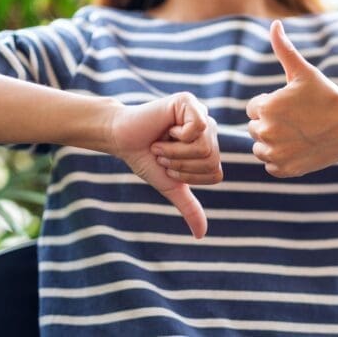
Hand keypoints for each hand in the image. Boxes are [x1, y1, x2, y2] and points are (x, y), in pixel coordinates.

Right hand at [109, 92, 221, 238]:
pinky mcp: (189, 101)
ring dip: (175, 151)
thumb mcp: (170, 185)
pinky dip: (176, 136)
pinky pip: (198, 127)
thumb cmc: (146, 160)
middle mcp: (210, 130)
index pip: (216, 174)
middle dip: (180, 164)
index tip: (169, 166)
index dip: (189, 176)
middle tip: (163, 153)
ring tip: (161, 142)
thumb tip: (201, 235)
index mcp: (210, 148)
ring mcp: (201, 114)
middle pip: (212, 160)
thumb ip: (189, 207)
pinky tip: (166, 128)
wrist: (122, 140)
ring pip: (205, 147)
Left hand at [246, 20, 337, 177]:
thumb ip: (284, 49)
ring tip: (297, 135)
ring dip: (272, 143)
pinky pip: (271, 165)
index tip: (292, 106)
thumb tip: (274, 24)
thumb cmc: (327, 96)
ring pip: (260, 148)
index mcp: (266, 107)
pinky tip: (298, 148)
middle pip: (255, 128)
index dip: (272, 105)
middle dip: (271, 123)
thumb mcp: (304, 72)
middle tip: (297, 121)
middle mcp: (266, 132)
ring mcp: (275, 154)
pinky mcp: (285, 170)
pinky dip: (281, 160)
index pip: (254, 108)